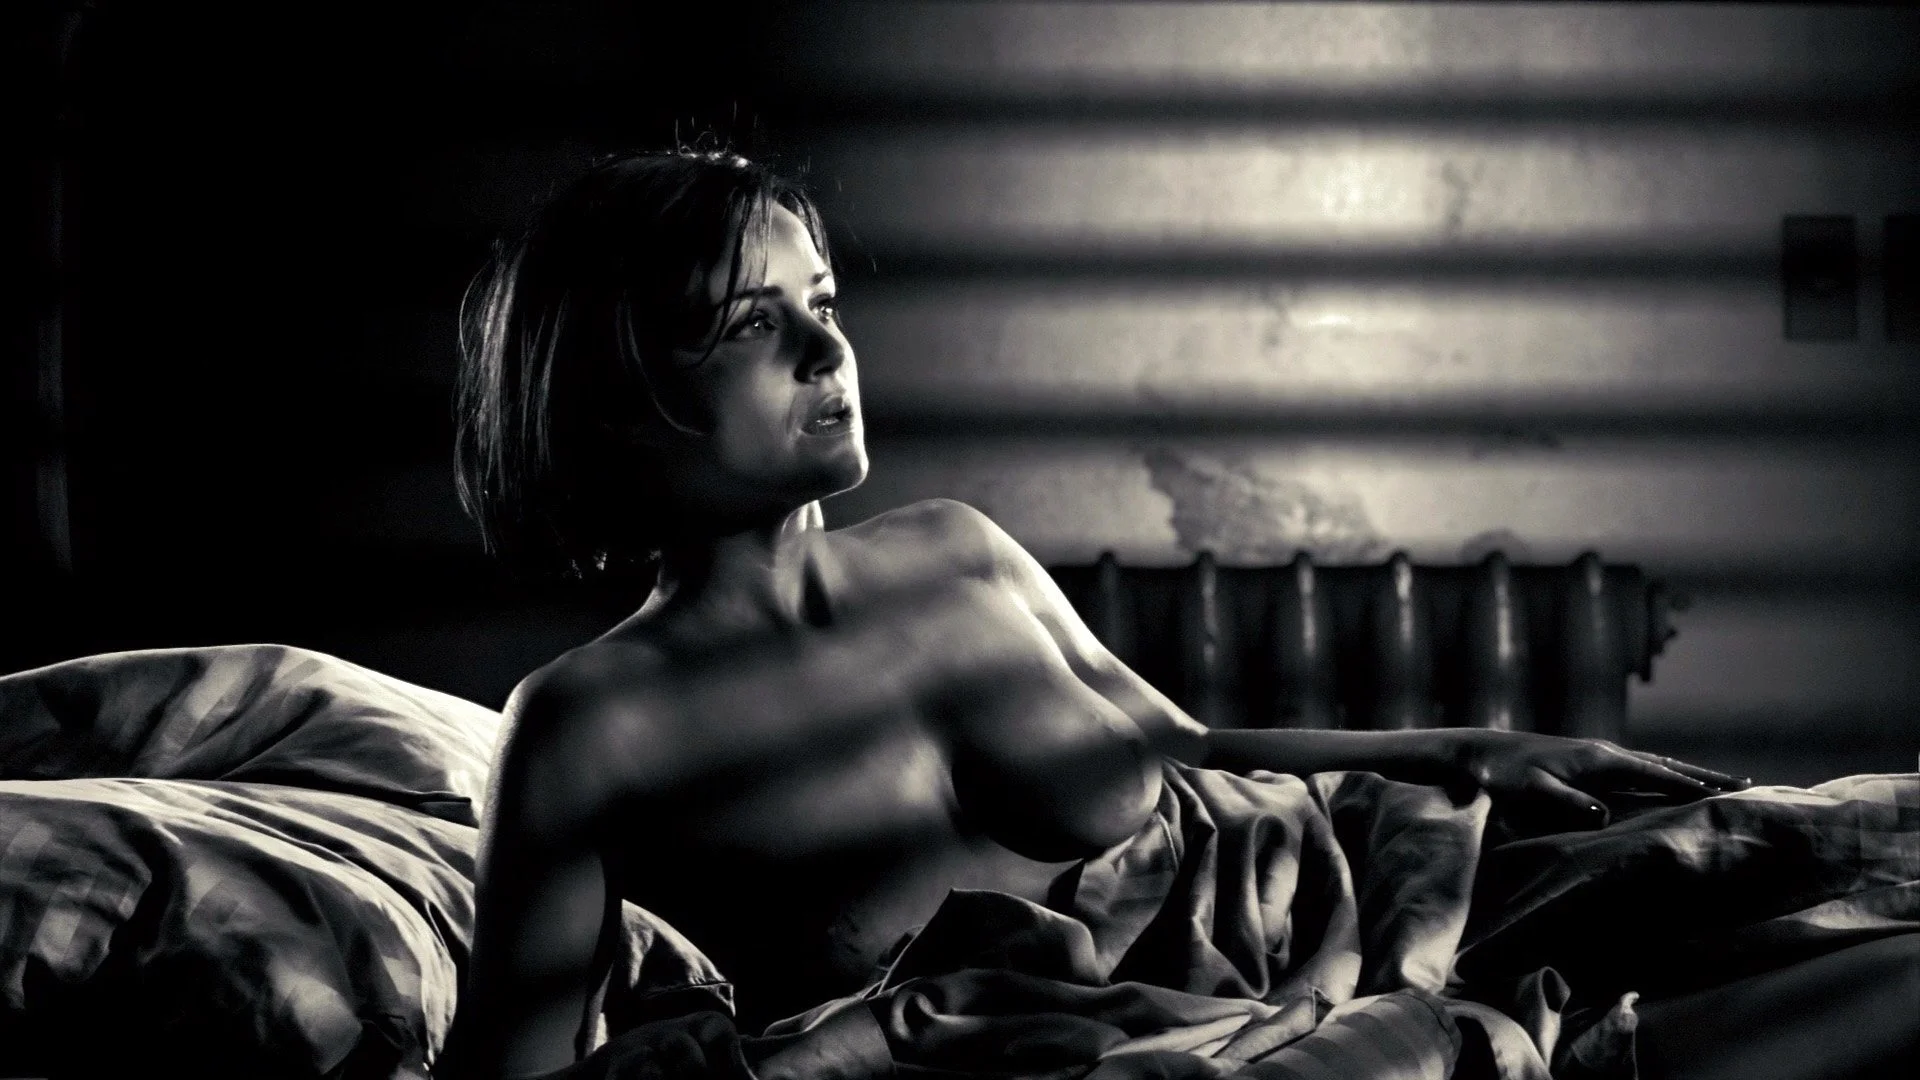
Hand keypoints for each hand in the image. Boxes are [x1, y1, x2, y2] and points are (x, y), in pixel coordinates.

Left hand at [1447, 729, 1750, 829]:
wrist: (1479, 752)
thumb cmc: (1503, 776)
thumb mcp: (1532, 792)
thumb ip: (1566, 803)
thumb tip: (1604, 817)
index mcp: (1601, 760)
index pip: (1660, 775)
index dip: (1696, 787)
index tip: (1734, 796)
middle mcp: (1606, 754)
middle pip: (1669, 765)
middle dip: (1708, 777)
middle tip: (1750, 786)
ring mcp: (1598, 756)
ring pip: (1656, 764)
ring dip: (1690, 773)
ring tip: (1723, 783)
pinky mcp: (1587, 763)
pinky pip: (1638, 769)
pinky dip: (1664, 774)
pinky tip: (1671, 783)